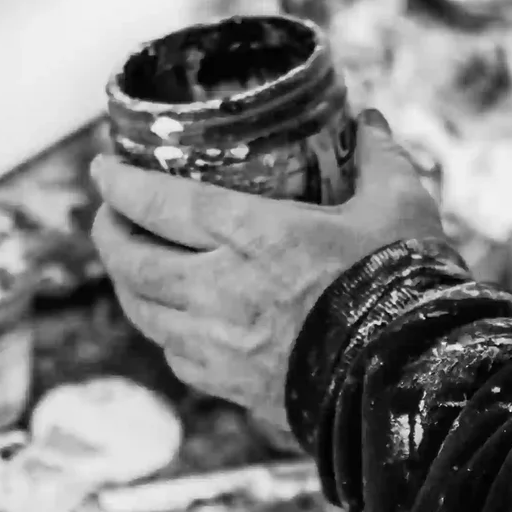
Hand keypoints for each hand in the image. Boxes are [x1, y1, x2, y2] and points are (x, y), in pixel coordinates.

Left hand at [91, 110, 445, 435]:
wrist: (409, 382)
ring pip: (145, 312)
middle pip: (133, 261)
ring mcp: (222, 345)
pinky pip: (177, 357)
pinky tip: (175, 322)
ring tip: (130, 265)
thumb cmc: (405, 287)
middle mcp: (224, 290)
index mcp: (257, 236)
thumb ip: (380, 160)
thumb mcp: (402, 206)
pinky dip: (165, 333)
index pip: (162, 204)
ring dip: (128, 284)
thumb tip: (370, 123)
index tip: (102, 168)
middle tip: (107, 214)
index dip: (121, 184)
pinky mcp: (234, 388)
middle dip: (109, 233)